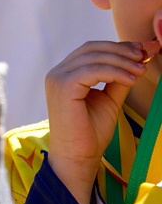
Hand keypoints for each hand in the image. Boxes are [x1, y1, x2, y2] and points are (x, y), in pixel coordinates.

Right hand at [44, 38, 149, 203]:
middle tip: (146, 56)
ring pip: (95, 57)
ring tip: (141, 71)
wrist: (78, 156)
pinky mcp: (63, 87)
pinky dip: (116, 72)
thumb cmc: (90, 132)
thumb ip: (120, 77)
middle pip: (93, 48)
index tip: (145, 50)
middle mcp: (57, 73)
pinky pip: (94, 70)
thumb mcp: (110, 98)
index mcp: (65, 75)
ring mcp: (57, 79)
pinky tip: (131, 80)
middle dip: (122, 50)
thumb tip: (141, 55)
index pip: (93, 50)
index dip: (119, 47)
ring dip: (123, 61)